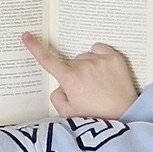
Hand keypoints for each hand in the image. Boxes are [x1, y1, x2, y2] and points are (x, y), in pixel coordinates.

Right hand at [21, 34, 141, 119]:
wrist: (126, 115)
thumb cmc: (96, 116)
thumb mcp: (68, 114)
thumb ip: (57, 97)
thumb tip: (60, 85)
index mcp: (69, 79)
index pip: (47, 60)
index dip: (35, 47)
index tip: (26, 35)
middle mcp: (83, 65)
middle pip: (69, 63)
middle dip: (72, 73)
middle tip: (84, 90)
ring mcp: (99, 60)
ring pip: (84, 56)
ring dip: (86, 66)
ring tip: (98, 84)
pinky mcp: (114, 57)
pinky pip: (99, 49)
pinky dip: (99, 56)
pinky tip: (104, 71)